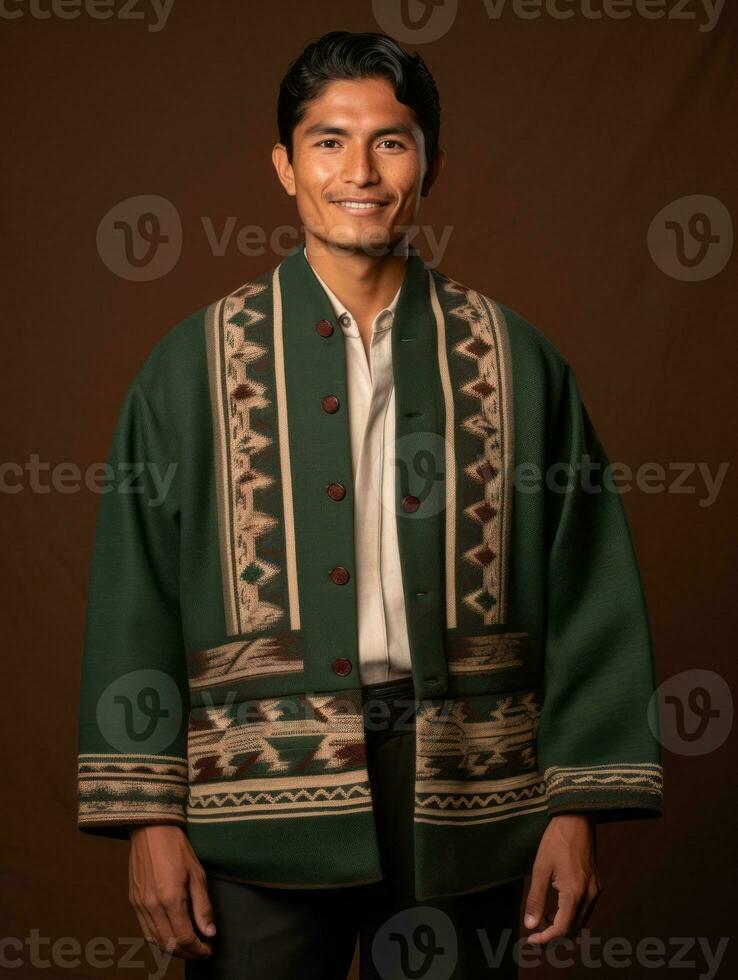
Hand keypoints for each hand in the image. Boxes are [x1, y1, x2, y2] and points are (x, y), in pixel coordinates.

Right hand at [128, 825, 215, 959]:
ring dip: (172, 950)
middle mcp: (152, 906)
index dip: (198, 949)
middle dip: (187, 953)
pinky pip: (144, 930)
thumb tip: (209, 931)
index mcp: (170, 898)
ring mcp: (139, 905)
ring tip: (188, 947)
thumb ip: (203, 905)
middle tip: (200, 951)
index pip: (184, 937)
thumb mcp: (197, 873)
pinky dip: (158, 940)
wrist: (151, 830)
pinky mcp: (133, 901)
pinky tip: (170, 937)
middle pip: (169, 944)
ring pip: (155, 941)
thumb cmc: (177, 848)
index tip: (208, 949)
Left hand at [523, 812, 600, 944]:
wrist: (577, 819)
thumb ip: (535, 899)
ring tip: (543, 921)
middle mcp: (589, 896)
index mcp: (574, 893)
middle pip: (573, 930)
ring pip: (580, 921)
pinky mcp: (596, 885)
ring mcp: (595, 891)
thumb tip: (530, 925)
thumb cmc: (556, 841)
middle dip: (554, 937)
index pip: (562, 929)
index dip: (546, 939)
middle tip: (535, 935)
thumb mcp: (540, 868)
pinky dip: (571, 916)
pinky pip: (585, 910)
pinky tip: (556, 909)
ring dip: (563, 927)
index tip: (531, 940)